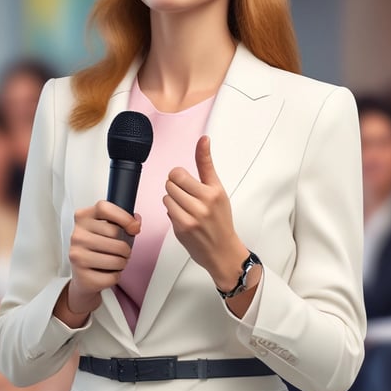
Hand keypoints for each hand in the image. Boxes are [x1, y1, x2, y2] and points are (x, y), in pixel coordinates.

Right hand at [55, 201, 140, 325]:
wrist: (83, 275)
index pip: (105, 208)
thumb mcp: (108, 229)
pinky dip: (116, 276)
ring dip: (122, 262)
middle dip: (126, 246)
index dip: (124, 217)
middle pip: (115, 234)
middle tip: (121, 251)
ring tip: (114, 262)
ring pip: (117, 258)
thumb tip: (136, 224)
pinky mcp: (82, 275)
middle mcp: (77, 235)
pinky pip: (113, 276)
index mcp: (83, 218)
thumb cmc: (98, 249)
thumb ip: (123, 221)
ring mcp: (77, 255)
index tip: (133, 227)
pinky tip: (107, 272)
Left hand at [164, 136, 248, 290]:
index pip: (183, 171)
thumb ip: (206, 165)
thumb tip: (203, 139)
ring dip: (172, 200)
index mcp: (213, 191)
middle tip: (185, 196)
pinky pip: (167, 210)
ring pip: (167, 196)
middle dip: (175, 187)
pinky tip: (183, 217)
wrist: (223, 251)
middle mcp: (204, 203)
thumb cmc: (221, 220)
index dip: (178, 175)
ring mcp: (192, 216)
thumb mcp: (218, 190)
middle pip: (171, 182)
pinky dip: (172, 212)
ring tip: (185, 208)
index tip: (183, 179)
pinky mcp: (182, 228)